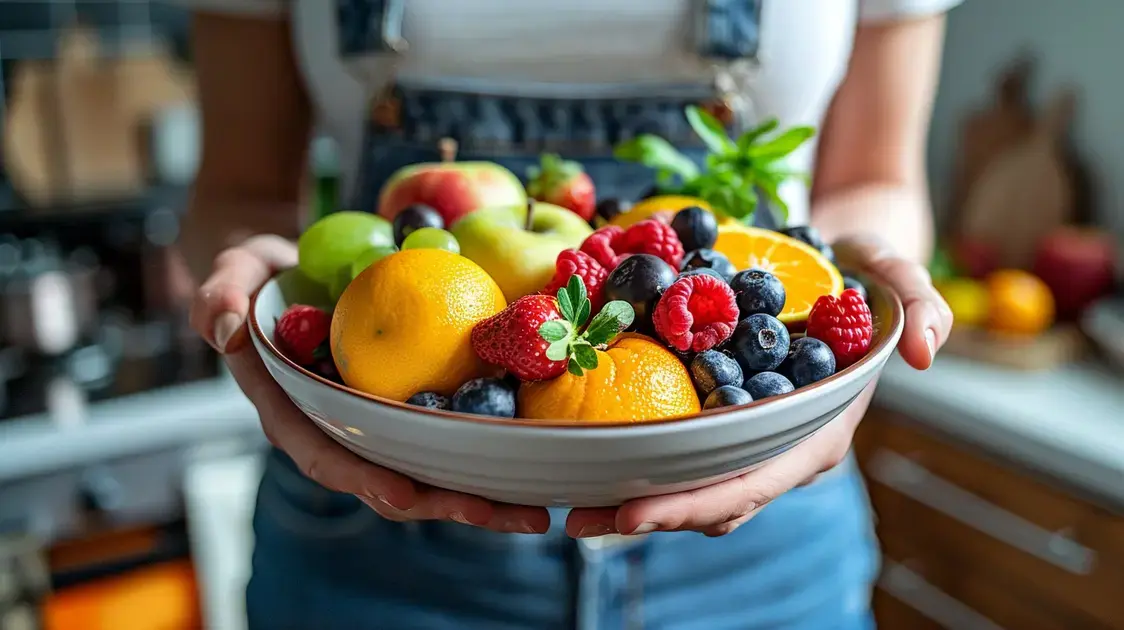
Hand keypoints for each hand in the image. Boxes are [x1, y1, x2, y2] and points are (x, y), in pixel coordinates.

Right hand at [190, 235, 550, 533]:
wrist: (296, 273)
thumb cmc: (261, 281)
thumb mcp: (231, 277)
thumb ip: (217, 299)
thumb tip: (225, 328)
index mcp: (296, 416)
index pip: (327, 455)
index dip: (364, 478)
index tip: (405, 495)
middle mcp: (342, 430)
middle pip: (394, 478)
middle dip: (447, 504)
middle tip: (508, 515)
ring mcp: (380, 422)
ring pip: (431, 468)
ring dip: (482, 494)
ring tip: (536, 511)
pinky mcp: (412, 404)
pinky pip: (450, 431)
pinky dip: (491, 448)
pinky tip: (538, 453)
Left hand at [565, 236, 952, 537]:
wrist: (837, 259)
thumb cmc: (864, 270)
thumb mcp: (898, 273)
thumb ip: (921, 305)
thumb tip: (927, 349)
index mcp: (815, 431)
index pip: (755, 482)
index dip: (696, 503)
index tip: (634, 513)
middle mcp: (775, 443)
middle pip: (710, 496)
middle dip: (647, 513)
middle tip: (578, 518)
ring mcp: (743, 432)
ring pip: (685, 479)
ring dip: (628, 491)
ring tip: (566, 499)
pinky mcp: (715, 410)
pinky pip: (673, 440)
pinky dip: (631, 449)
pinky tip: (581, 446)